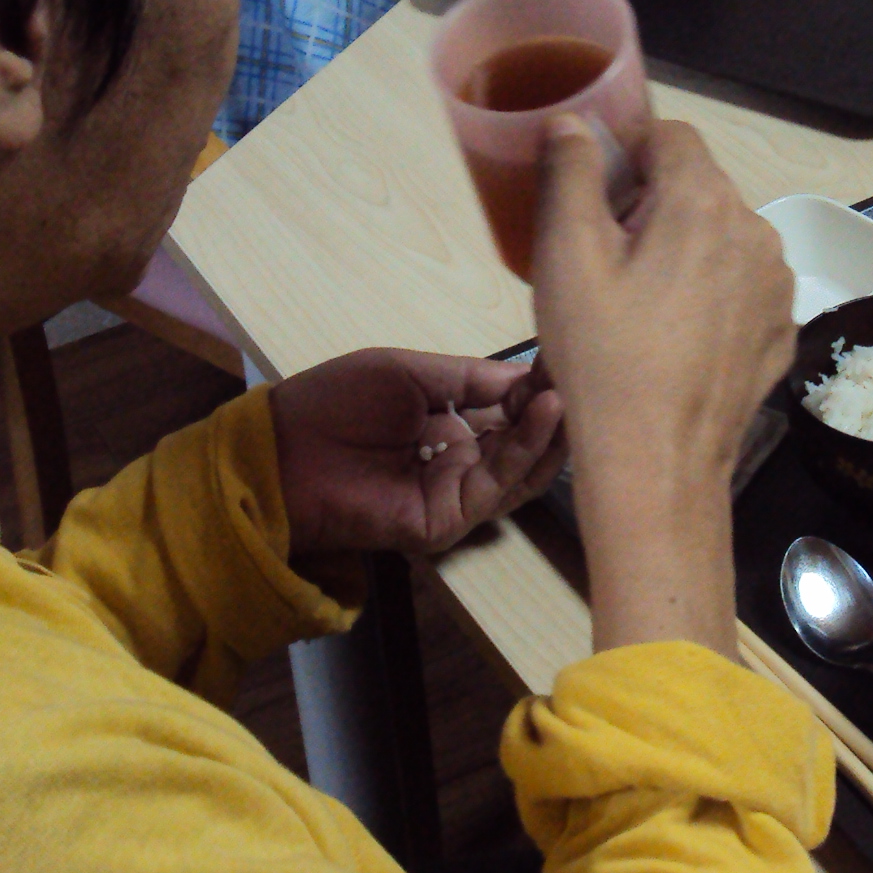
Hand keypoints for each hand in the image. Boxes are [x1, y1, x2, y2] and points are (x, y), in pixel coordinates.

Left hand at [270, 349, 566, 559]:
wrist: (285, 451)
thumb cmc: (336, 402)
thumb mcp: (409, 371)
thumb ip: (469, 377)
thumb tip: (528, 375)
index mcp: (447, 421)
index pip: (507, 406)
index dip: (535, 383)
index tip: (566, 355)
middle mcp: (459, 458)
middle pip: (523, 439)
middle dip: (553, 406)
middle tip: (587, 372)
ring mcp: (457, 491)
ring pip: (523, 466)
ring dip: (550, 427)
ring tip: (572, 388)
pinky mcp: (451, 518)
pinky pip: (500, 485)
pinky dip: (528, 448)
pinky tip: (545, 411)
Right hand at [531, 119, 794, 655]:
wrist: (658, 462)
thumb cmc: (604, 357)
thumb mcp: (567, 256)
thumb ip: (570, 173)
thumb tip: (573, 121)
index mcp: (703, 202)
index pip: (671, 135)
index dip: (628, 151)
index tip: (595, 193)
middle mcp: (756, 232)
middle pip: (700, 186)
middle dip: (653, 204)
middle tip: (605, 257)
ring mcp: (777, 285)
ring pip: (724, 237)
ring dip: (685, 248)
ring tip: (639, 302)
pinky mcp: (782, 331)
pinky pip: (742, 286)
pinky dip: (711, 293)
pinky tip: (674, 336)